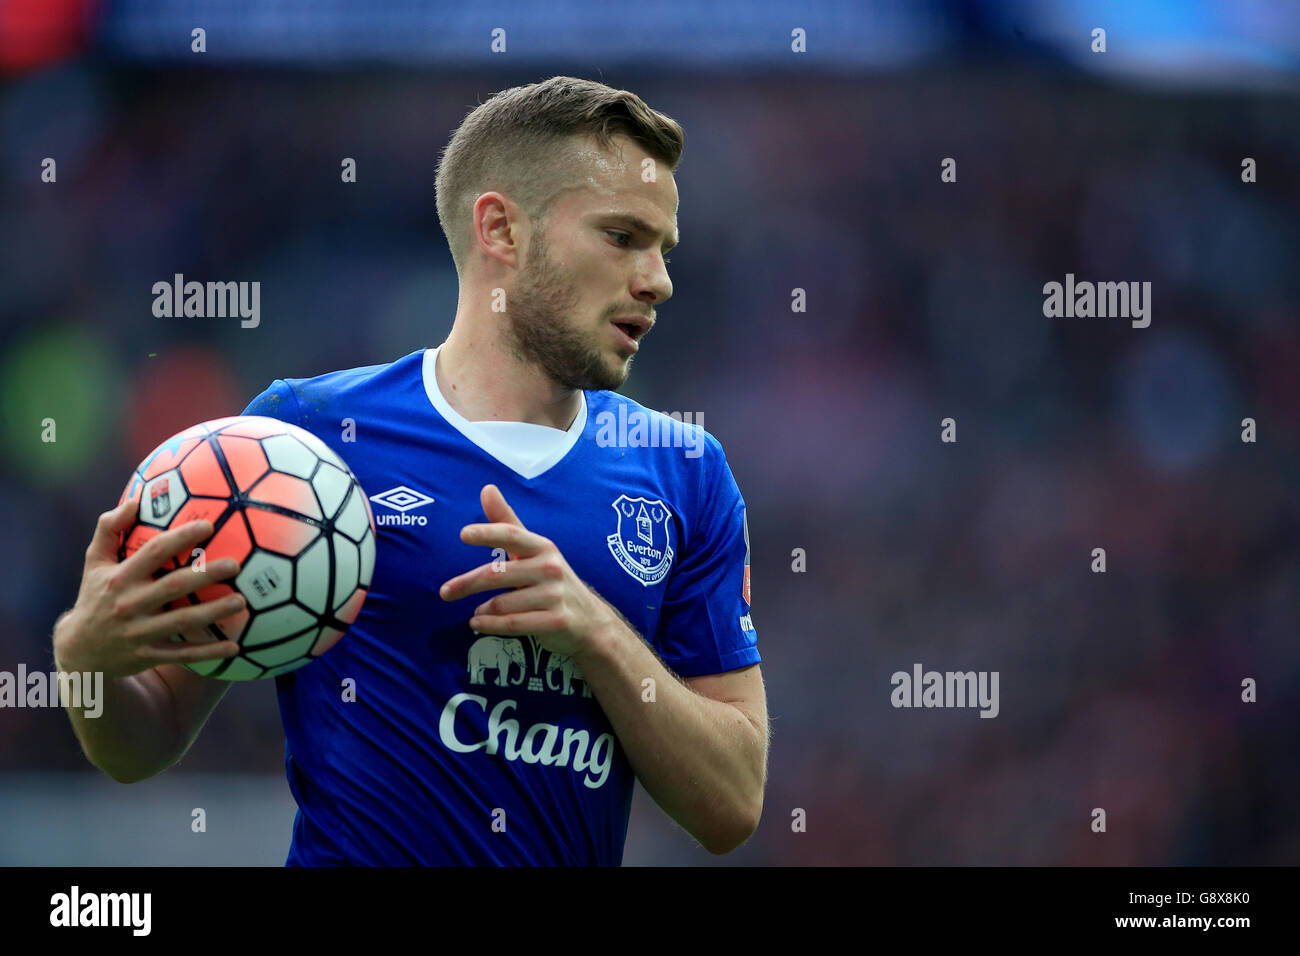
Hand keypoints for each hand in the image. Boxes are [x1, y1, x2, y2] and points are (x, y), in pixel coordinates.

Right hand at [52, 497, 245, 678]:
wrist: (78, 650)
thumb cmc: (95, 596)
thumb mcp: (94, 562)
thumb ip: (109, 529)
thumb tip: (133, 500)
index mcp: (120, 577)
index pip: (153, 552)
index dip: (181, 538)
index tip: (209, 526)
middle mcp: (129, 604)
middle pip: (174, 586)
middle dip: (206, 575)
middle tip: (235, 565)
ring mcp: (138, 632)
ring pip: (182, 621)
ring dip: (214, 612)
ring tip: (242, 601)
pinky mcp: (146, 656)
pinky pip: (182, 654)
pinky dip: (209, 652)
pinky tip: (235, 646)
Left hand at [439, 484, 616, 660]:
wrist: (590, 620)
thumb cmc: (552, 580)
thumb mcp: (534, 550)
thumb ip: (507, 522)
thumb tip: (487, 488)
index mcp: (543, 547)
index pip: (512, 534)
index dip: (488, 533)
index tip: (464, 534)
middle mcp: (550, 568)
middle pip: (497, 574)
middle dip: (467, 583)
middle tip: (445, 592)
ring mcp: (555, 596)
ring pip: (502, 603)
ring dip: (483, 609)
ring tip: (476, 611)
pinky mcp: (555, 622)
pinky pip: (513, 623)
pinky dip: (490, 625)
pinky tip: (477, 623)